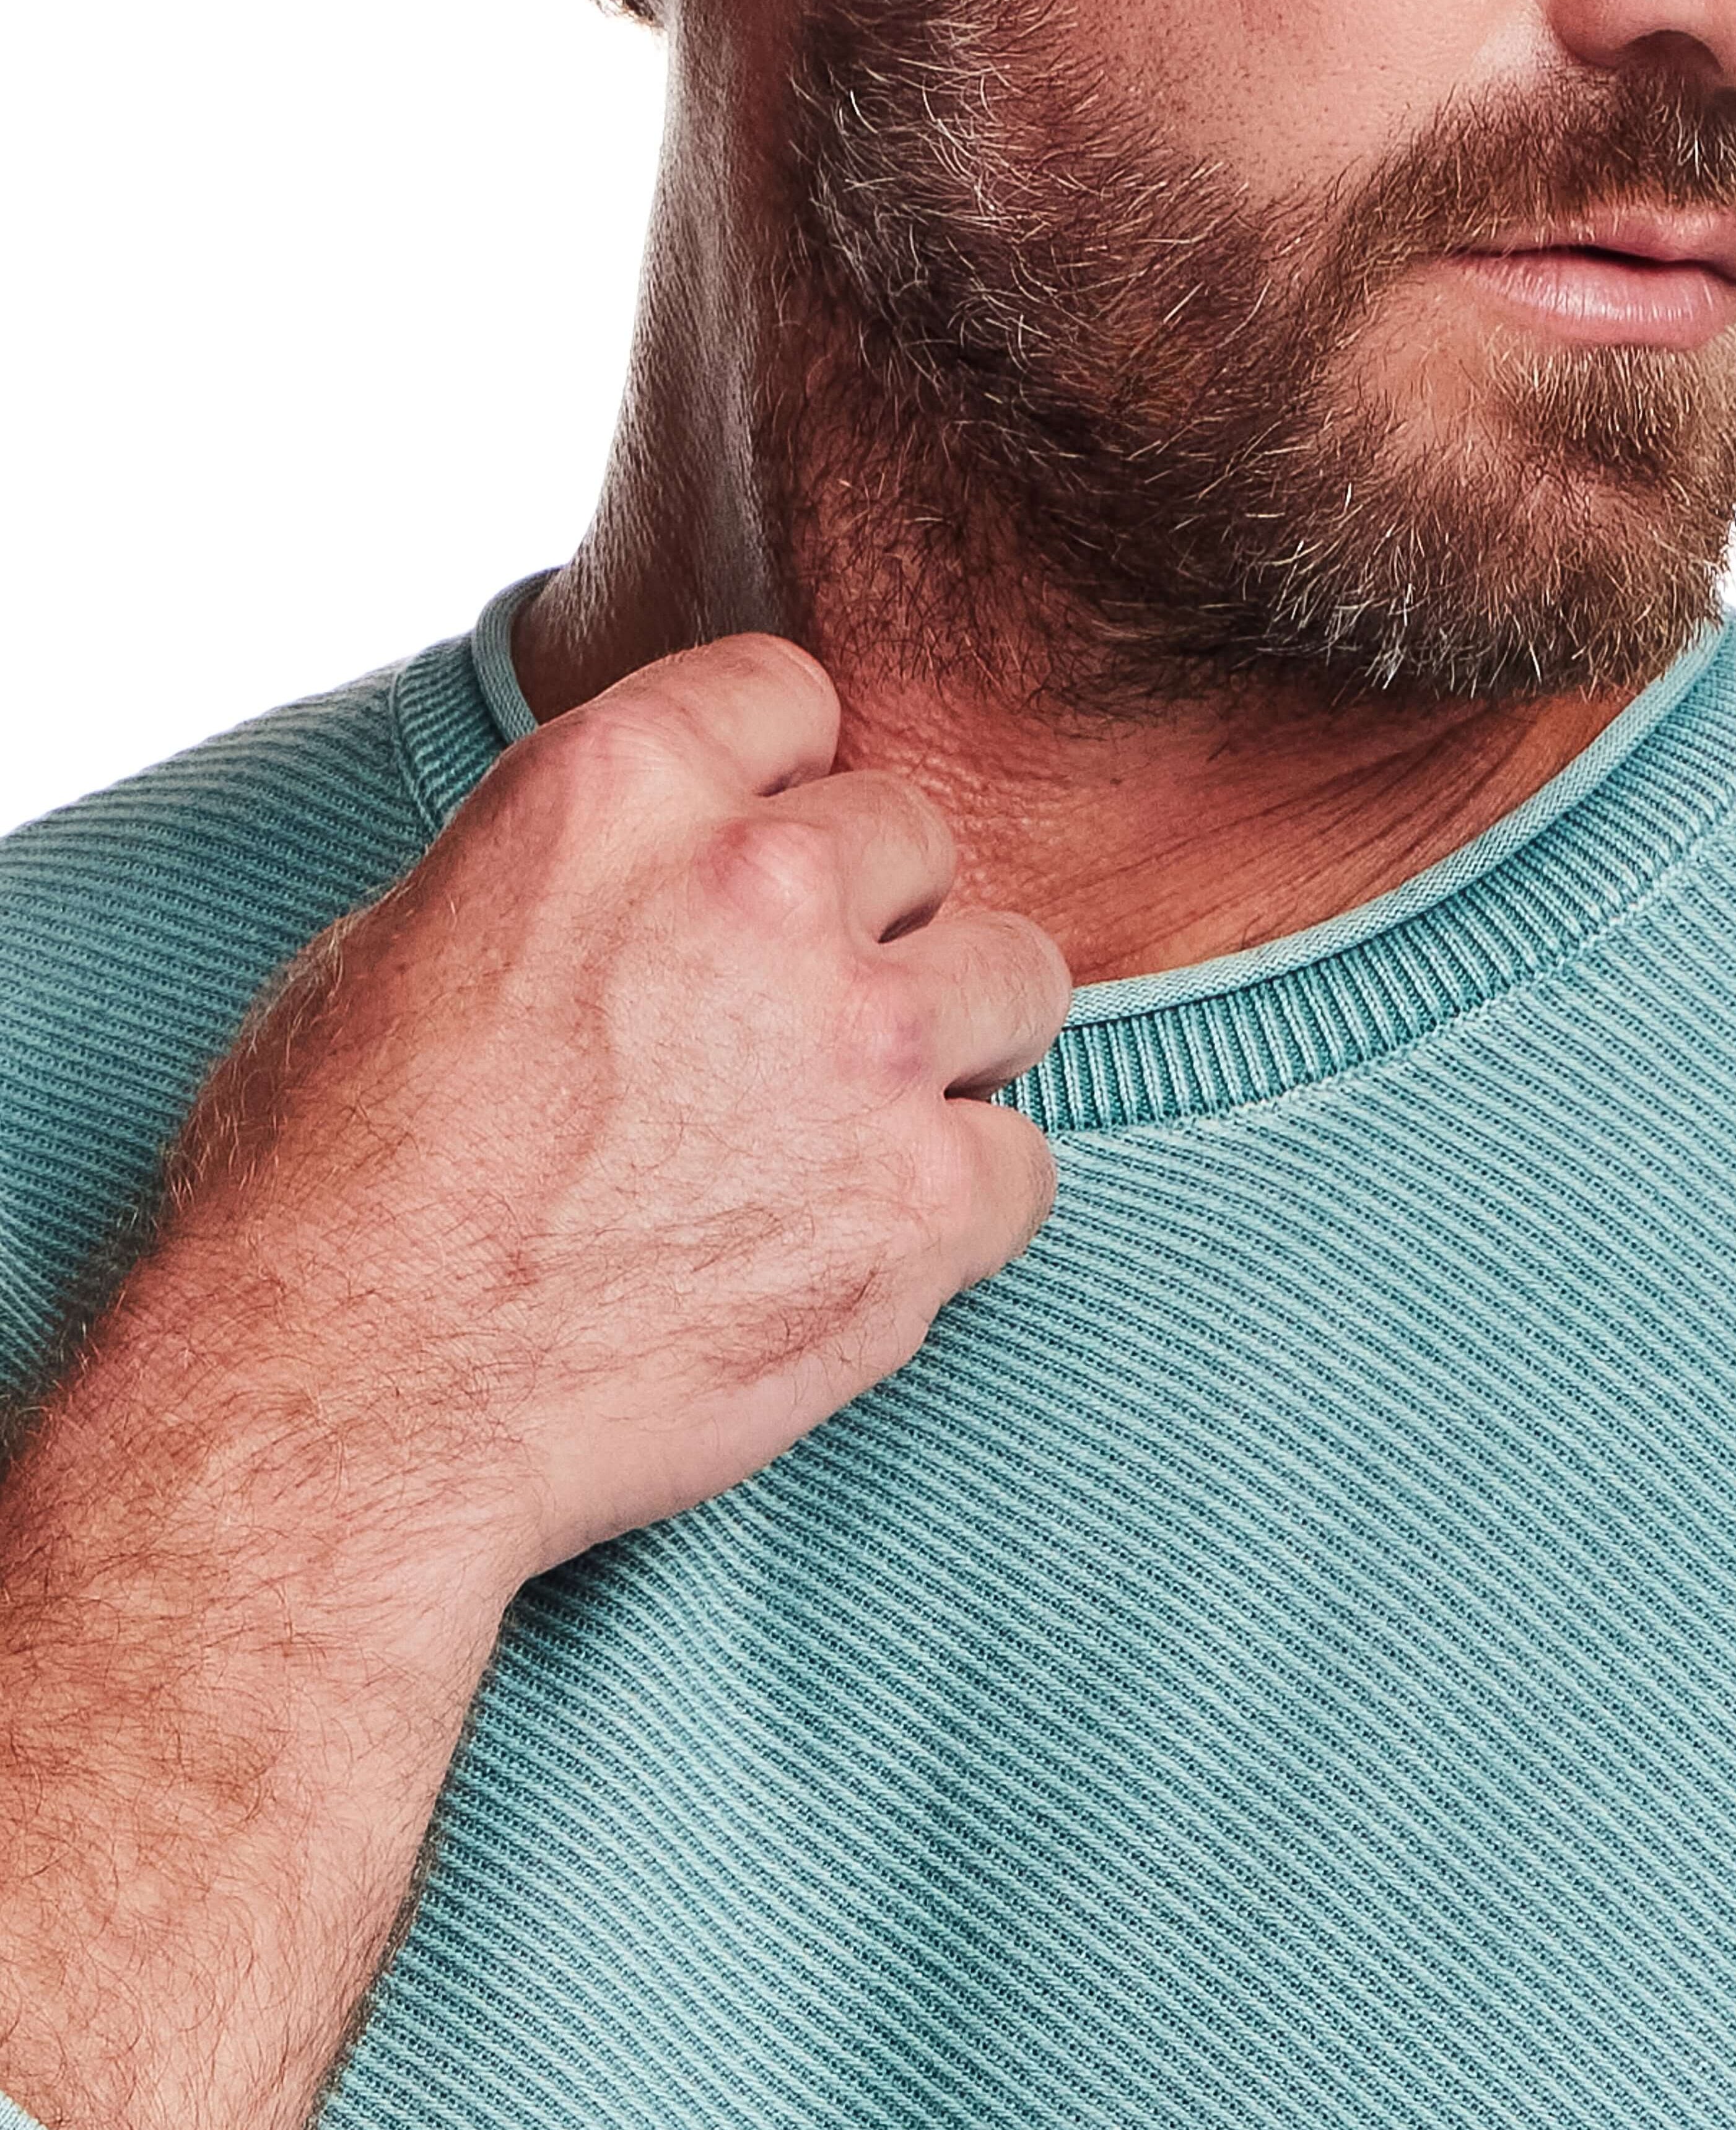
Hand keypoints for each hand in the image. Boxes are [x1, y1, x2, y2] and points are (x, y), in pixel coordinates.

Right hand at [0, 635, 1068, 2129]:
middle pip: (939, 842)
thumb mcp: (397, 999)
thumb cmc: (312, 1225)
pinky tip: (872, 1265)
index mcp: (603, 817)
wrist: (328, 1436)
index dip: (805, 772)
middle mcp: (750, 916)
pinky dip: (975, 1215)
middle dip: (895, 923)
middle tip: (827, 1017)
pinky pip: (1028, 1182)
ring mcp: (844, 1077)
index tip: (786, 839)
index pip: (799, 693)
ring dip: (965, 1045)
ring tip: (860, 1133)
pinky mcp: (906, 1246)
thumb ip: (552, 913)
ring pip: (1025, 984)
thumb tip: (618, 883)